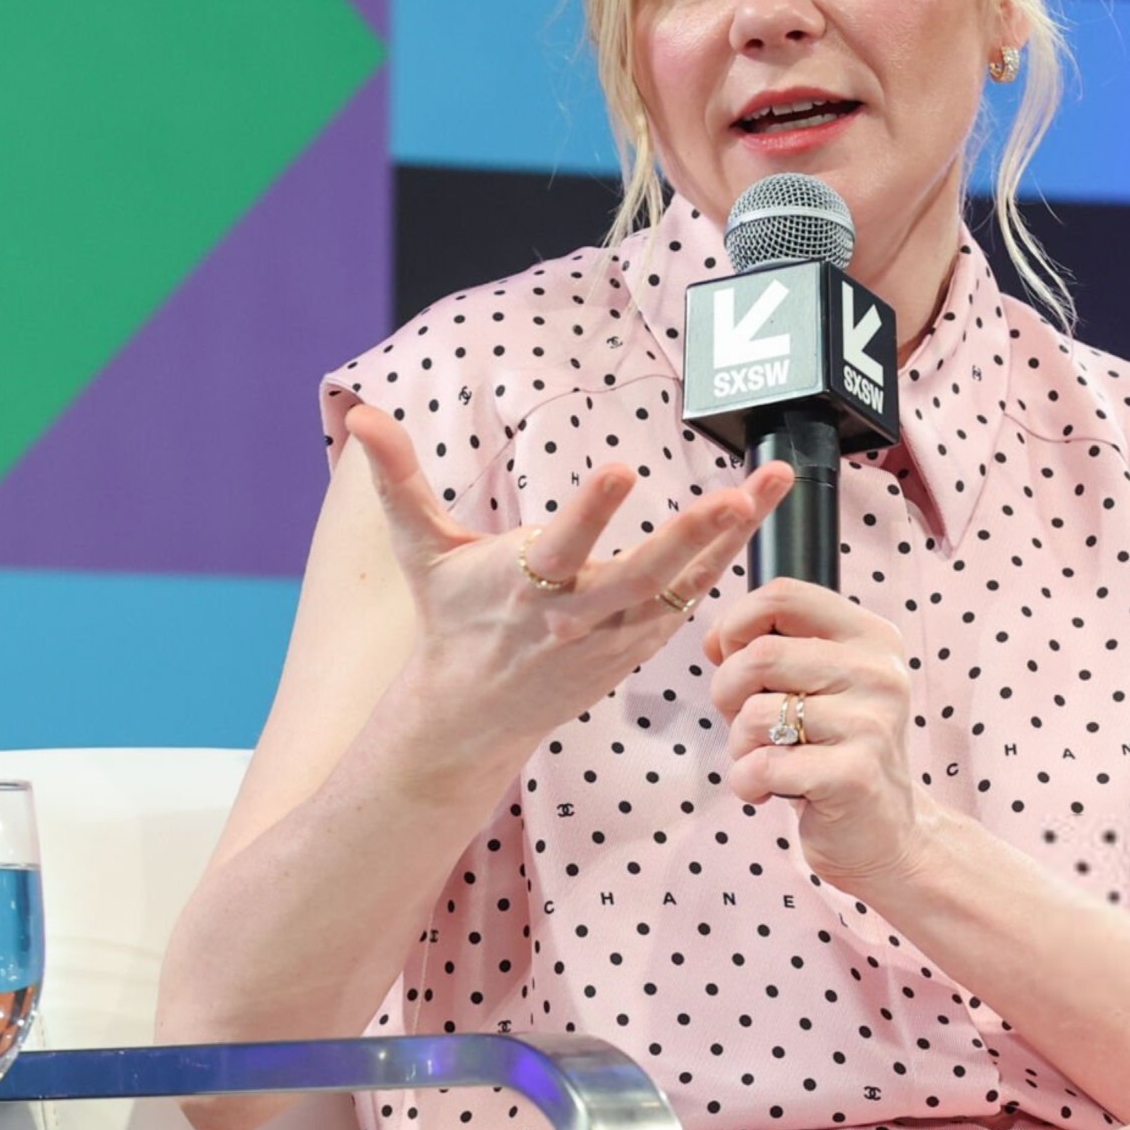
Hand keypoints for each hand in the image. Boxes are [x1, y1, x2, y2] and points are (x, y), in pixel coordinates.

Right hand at [348, 404, 790, 765]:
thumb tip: (358, 414)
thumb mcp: (420, 553)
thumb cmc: (449, 620)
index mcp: (525, 586)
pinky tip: (757, 515)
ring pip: (683, 586)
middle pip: (643, 575)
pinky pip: (689, 601)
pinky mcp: (638, 646)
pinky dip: (723, 562)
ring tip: (770, 484)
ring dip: (730, 537)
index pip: (564, 545)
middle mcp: (576, 615)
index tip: (623, 470)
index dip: (591, 511)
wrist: (470, 715)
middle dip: (691, 535)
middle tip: (735, 495)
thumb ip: (398, 480)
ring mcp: (615, 636)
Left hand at [706, 579, 936, 894]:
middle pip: (761, 654)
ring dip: (739, 744)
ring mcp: (871, 724)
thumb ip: (772, 649)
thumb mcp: (816, 686)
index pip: (784, 594)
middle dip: (728, 692)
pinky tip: (767, 791)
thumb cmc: (835, 752)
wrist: (885, 832)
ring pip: (755, 713)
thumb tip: (716, 638)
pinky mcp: (854, 775)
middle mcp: (879, 672)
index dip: (737, 623)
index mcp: (870, 637)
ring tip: (767, 759)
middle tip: (743, 722)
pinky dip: (746, 782)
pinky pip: (762, 764)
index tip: (731, 658)